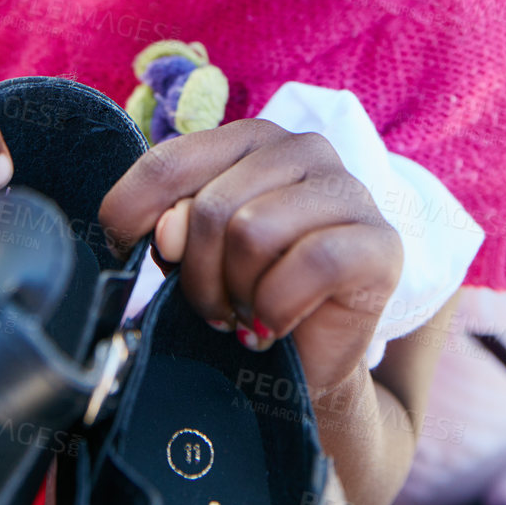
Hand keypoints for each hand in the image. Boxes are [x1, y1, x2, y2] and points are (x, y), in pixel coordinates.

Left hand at [99, 120, 403, 394]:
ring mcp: (349, 190)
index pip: (170, 162)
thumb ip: (171, 227)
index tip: (125, 252)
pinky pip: (310, 263)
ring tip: (247, 312)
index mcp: (253, 138)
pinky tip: (276, 323)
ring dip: (238, 294)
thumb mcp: (190, 254)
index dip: (131, 213)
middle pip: (211, 207)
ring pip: (253, 233)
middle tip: (215, 306)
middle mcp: (305, 148)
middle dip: (197, 276)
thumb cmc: (243, 294)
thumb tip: (169, 232)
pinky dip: (278, 307)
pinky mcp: (380, 242)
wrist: (302, 366)